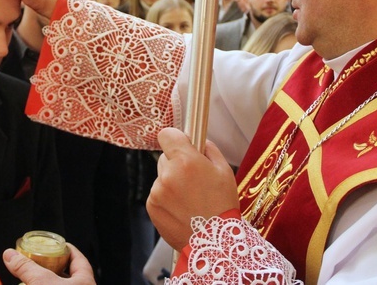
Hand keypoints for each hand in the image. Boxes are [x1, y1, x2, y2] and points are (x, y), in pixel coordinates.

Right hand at [3, 244, 94, 284]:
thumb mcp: (43, 283)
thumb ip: (27, 268)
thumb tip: (9, 254)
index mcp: (85, 282)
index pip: (79, 260)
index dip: (68, 250)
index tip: (57, 245)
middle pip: (69, 277)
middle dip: (53, 270)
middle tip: (40, 263)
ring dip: (46, 284)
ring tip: (32, 280)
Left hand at [147, 127, 238, 249]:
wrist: (215, 243)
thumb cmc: (222, 206)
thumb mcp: (224, 171)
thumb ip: (209, 149)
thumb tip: (199, 141)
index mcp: (186, 161)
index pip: (167, 134)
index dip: (175, 138)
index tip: (181, 144)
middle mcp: (168, 174)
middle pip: (165, 157)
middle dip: (177, 163)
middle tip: (193, 179)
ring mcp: (157, 191)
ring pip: (161, 177)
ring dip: (171, 183)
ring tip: (190, 199)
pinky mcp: (151, 206)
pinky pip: (157, 194)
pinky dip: (166, 198)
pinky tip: (182, 209)